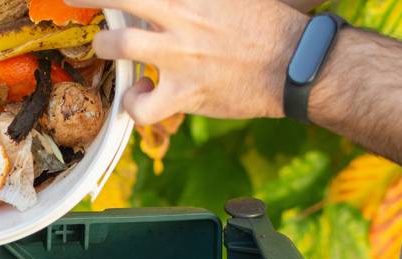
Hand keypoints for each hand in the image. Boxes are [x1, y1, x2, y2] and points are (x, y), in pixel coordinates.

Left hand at [67, 0, 309, 124]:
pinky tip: (139, 94)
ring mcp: (180, 55)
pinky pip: (140, 105)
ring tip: (106, 47)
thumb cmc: (269, 27)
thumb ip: (200, 0)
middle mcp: (182, 17)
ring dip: (105, 45)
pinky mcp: (184, 92)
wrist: (296, 64)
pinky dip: (133, 103)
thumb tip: (172, 4)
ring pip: (119, 44)